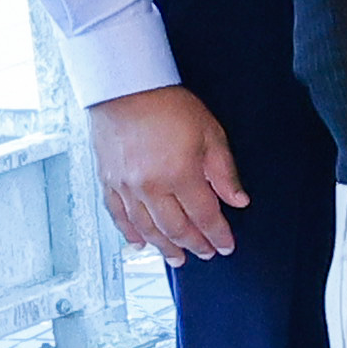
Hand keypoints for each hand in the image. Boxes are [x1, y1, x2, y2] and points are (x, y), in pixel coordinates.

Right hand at [93, 84, 244, 262]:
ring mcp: (126, 187)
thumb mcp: (211, 134)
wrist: (124, 89)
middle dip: (194, 244)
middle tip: (206, 254)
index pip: (204, 216)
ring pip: (147, 228)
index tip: (226, 247)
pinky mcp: (108, 182)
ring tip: (178, 259)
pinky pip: (119, 216)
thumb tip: (238, 201)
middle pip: (176, 228)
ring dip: (164, 247)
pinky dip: (130, 233)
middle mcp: (151, 188)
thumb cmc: (170, 106)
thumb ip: (224, 173)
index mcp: (180, 175)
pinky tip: (140, 244)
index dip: (217, 235)